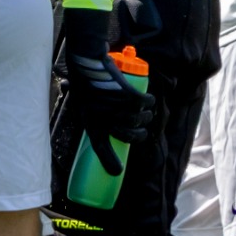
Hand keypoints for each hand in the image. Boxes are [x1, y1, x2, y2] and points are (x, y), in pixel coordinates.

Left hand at [58, 7, 154, 175]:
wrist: (87, 63)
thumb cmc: (88, 88)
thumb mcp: (89, 110)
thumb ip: (99, 127)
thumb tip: (112, 157)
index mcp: (91, 123)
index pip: (101, 148)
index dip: (109, 161)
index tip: (117, 172)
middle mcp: (103, 118)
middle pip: (134, 135)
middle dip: (139, 132)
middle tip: (136, 126)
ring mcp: (115, 107)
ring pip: (142, 118)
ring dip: (145, 115)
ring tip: (138, 109)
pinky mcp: (126, 93)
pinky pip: (146, 102)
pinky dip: (148, 101)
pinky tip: (145, 99)